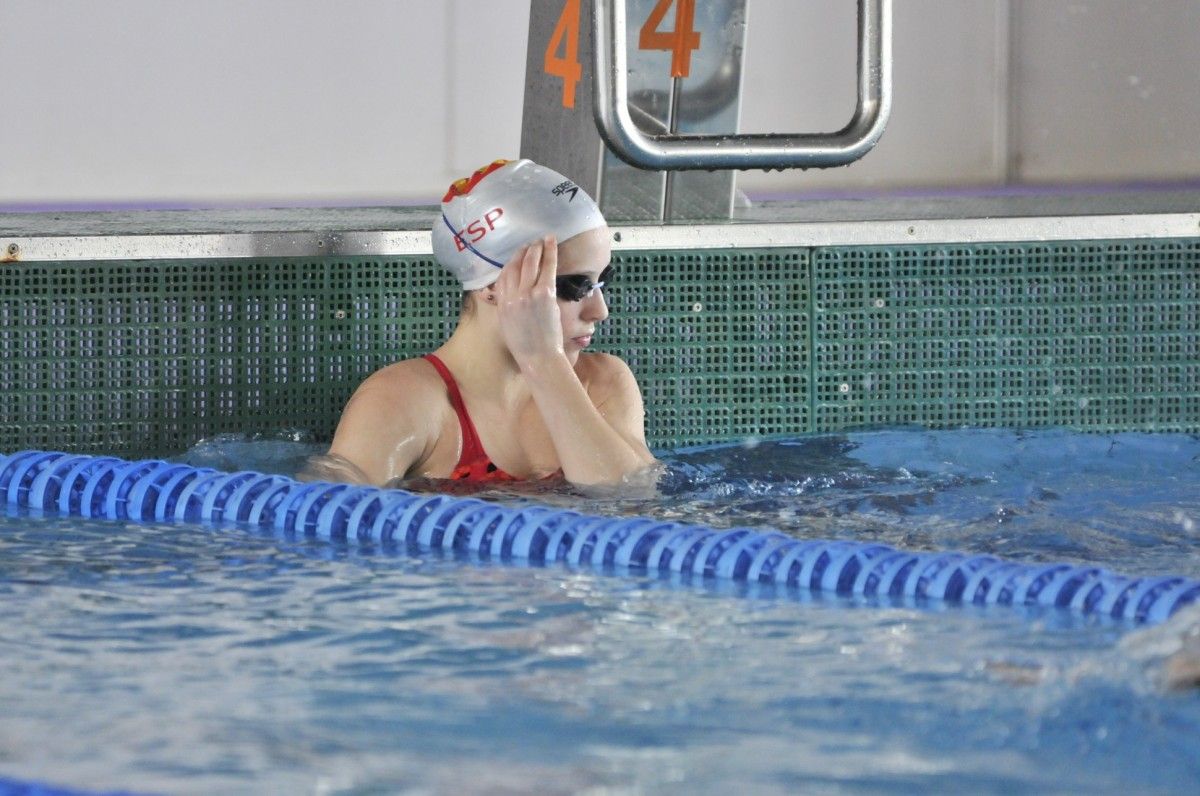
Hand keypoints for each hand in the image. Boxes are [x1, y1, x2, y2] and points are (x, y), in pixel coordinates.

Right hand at [493, 235, 564, 366]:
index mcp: (502, 305)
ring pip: (530, 263)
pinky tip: (552, 242)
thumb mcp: (508, 327)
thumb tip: (512, 297)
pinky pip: (547, 267)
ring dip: (536, 248)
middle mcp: (511, 296)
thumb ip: (508, 308)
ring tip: (542, 240)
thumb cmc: (527, 348)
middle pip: (515, 266)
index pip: (503, 277)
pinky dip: (550, 252)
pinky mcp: (543, 294)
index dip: (511, 263)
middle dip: (523, 252)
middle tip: (531, 244)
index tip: (517, 256)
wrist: (538, 357)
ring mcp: (527, 294)